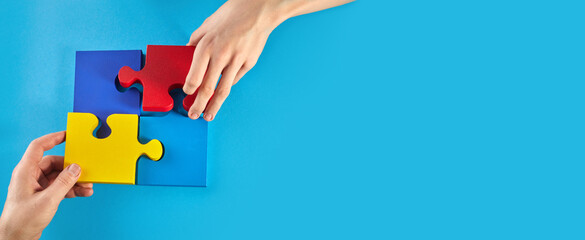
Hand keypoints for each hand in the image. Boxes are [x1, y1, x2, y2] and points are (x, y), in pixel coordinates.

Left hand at [0, 131, 92, 239]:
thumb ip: (64, 182)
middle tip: (86, 171)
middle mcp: (30, 176)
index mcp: (26, 171)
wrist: (15, 237)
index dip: (53, 138)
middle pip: (55, 162)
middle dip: (72, 167)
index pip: (39, 147)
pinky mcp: (42, 195)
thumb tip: (76, 168)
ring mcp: (36, 185)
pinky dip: (71, 188)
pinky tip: (82, 193)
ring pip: (59, 175)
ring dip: (74, 180)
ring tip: (88, 186)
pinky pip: (60, 186)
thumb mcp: (48, 200)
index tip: (68, 135)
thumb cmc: (22, 219)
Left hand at [182, 0, 352, 120]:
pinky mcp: (249, 63)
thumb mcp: (207, 25)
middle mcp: (221, 56)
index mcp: (207, 46)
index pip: (194, 76)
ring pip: (224, 90)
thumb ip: (195, 42)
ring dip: (214, 106)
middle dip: (198, 105)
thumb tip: (187, 55)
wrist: (259, 11)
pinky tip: (223, 90)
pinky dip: (228, 84)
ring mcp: (237, 61)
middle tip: (193, 115)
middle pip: (208, 88)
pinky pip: (236, 78)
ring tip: (208, 116)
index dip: (188, 88)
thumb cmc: (232, 15)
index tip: (186, 94)